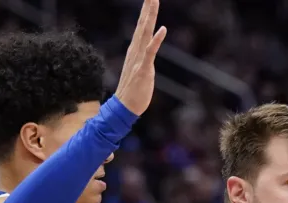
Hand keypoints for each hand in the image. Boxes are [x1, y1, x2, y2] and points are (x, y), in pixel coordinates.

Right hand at [114, 0, 167, 114]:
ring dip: (149, 17)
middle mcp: (136, 51)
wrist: (125, 107)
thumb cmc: (134, 90)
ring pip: (145, 33)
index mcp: (136, 50)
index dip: (147, 12)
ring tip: (153, 0)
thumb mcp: (141, 70)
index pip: (142, 27)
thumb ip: (144, 58)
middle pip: (142, 25)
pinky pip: (150, 52)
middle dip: (148, 8)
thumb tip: (147, 50)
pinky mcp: (143, 69)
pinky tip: (162, 29)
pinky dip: (156, 40)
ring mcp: (139, 59)